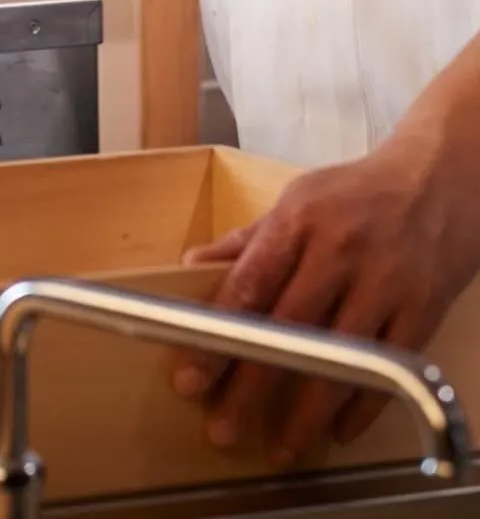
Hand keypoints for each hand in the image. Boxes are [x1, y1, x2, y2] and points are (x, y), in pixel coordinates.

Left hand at [174, 141, 476, 467]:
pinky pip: (387, 368)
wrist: (437, 180)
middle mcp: (339, 252)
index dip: (216, 335)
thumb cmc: (356, 193)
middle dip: (251, 385)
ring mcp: (384, 283)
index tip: (190, 376)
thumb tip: (191, 267)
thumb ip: (247, 240)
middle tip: (222, 428)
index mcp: (298, 221)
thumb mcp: (296, 200)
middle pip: (287, 329)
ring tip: (279, 447)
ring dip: (306, 411)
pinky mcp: (421, 309)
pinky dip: (362, 405)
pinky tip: (338, 431)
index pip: (248, 285)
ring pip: (338, 358)